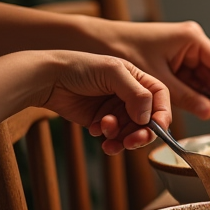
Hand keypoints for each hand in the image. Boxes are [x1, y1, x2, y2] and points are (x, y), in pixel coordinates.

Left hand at [33, 51, 172, 154]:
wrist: (47, 79)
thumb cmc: (79, 68)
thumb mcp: (112, 72)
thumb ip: (136, 93)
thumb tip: (148, 118)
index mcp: (139, 80)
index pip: (160, 99)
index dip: (162, 114)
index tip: (156, 127)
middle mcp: (131, 96)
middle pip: (149, 121)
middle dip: (142, 133)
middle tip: (132, 141)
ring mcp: (117, 111)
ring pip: (132, 132)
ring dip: (123, 137)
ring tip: (106, 134)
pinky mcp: (102, 122)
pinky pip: (114, 137)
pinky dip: (108, 138)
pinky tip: (94, 129)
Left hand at [102, 20, 209, 123]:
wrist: (87, 42)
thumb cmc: (119, 49)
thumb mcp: (156, 78)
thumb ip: (185, 96)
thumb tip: (209, 113)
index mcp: (191, 39)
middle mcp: (188, 45)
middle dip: (208, 100)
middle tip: (208, 122)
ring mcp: (177, 55)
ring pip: (194, 83)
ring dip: (191, 102)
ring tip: (187, 118)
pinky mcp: (165, 65)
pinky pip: (179, 84)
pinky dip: (176, 99)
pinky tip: (172, 111)